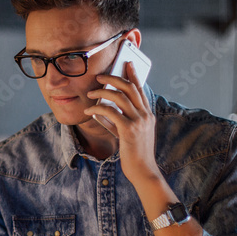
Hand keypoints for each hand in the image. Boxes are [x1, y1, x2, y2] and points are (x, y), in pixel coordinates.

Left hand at [84, 62, 162, 189]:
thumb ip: (120, 121)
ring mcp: (139, 122)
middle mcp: (146, 115)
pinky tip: (88, 110)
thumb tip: (102, 110)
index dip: (133, 75)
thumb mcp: (130, 134)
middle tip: (101, 76)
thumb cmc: (135, 154)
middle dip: (114, 78)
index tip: (127, 63)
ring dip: (103, 92)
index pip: (140, 89)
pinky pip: (111, 112)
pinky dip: (98, 109)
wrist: (143, 171)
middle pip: (130, 88)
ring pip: (120, 97)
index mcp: (148, 115)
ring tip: (91, 92)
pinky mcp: (129, 130)